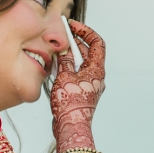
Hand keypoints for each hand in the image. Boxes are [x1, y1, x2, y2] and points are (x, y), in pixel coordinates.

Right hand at [49, 20, 105, 151]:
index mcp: (97, 69)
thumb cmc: (70, 104)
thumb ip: (65, 60)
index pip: (97, 42)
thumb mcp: (64, 76)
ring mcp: (90, 85)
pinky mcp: (82, 92)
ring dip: (70, 54)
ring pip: (81, 63)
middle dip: (75, 41)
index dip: (86, 31)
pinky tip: (56, 66)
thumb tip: (64, 50)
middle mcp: (96, 76)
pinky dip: (68, 67)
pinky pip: (76, 74)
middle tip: (62, 34)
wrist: (71, 127)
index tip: (72, 26)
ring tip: (57, 49)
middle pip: (89, 52)